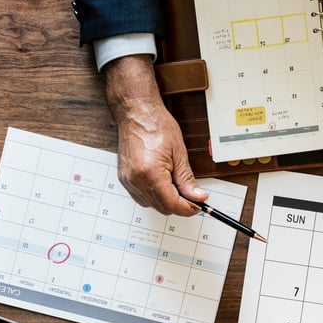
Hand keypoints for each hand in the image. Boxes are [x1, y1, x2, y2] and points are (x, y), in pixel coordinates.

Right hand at [103, 55, 207, 215]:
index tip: (198, 206)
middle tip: (192, 196)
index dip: (188, 209)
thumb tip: (197, 197)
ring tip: (177, 186)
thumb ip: (187, 179)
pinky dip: (154, 196)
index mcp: (150, 173)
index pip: (172, 204)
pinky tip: (163, 184)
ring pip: (151, 205)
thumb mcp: (179, 153)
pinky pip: (141, 197)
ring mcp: (128, 180)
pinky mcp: (124, 179)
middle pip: (161, 208)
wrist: (136, 113)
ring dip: (166, 201)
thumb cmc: (156, 125)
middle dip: (179, 205)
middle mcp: (136, 179)